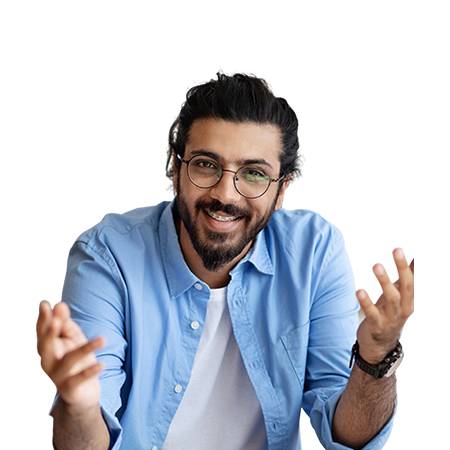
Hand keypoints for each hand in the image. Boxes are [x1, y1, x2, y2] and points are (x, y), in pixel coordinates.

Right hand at [37, 300, 105, 409]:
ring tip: (103, 339)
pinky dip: (91, 371)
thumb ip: (66, 323)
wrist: (83, 392)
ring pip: (70, 360)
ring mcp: (58, 376)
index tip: (45, 305)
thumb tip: (59, 303)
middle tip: (56, 321)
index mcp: (49, 348)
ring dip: (86, 348)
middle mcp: (49, 362)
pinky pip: (79, 378)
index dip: (43, 320)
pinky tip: (102, 364)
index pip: (42, 332)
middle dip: (50, 334)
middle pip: (46, 347)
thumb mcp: (74, 338)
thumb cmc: (78, 359)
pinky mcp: (70, 388)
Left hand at [356, 249, 413, 363]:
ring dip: (385, 282)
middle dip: (403, 268)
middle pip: (407, 285)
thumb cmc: (387, 314)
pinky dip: (366, 301)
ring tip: (377, 267)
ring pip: (392, 298)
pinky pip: (371, 312)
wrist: (379, 345)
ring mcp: (391, 316)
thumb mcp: (397, 296)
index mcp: (409, 298)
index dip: (414, 263)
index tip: (413, 246)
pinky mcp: (376, 324)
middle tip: (397, 250)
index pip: (414, 278)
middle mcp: (403, 307)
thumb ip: (401, 278)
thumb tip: (408, 257)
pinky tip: (359, 290)